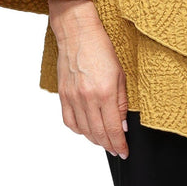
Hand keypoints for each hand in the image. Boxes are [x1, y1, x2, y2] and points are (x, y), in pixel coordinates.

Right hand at [48, 0, 129, 158]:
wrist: (78, 33)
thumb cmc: (101, 49)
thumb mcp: (120, 74)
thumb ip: (122, 102)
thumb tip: (123, 126)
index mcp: (105, 92)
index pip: (113, 129)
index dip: (119, 144)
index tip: (124, 152)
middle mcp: (88, 98)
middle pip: (98, 134)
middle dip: (109, 145)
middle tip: (116, 149)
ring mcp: (73, 98)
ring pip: (84, 131)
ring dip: (95, 140)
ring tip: (104, 141)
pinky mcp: (62, 96)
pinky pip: (69, 122)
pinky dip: (79, 130)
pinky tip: (87, 129)